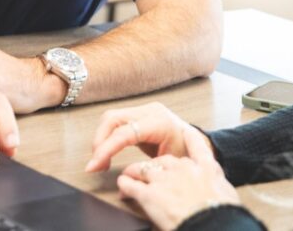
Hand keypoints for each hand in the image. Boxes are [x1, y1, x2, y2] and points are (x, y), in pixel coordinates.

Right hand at [86, 101, 212, 172]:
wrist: (199, 145)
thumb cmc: (187, 157)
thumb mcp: (168, 165)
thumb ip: (145, 170)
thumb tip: (122, 183)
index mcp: (160, 123)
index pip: (124, 132)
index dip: (105, 149)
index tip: (94, 165)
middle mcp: (151, 111)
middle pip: (112, 119)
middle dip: (99, 143)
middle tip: (95, 165)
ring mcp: (144, 110)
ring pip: (111, 118)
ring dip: (101, 139)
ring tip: (101, 161)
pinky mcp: (139, 114)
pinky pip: (116, 121)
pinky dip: (108, 136)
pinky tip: (108, 152)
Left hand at [117, 127, 240, 230]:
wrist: (212, 222)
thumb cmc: (221, 213)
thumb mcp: (227, 195)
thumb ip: (219, 187)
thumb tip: (220, 194)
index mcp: (205, 168)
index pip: (198, 147)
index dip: (190, 139)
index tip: (186, 132)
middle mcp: (183, 169)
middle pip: (164, 160)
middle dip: (156, 165)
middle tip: (151, 170)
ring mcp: (165, 179)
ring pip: (144, 169)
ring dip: (135, 173)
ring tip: (129, 176)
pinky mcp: (149, 194)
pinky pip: (132, 186)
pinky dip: (125, 185)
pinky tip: (122, 186)